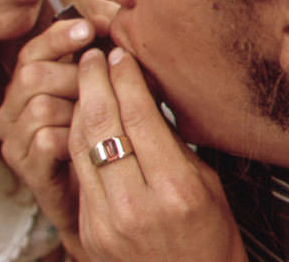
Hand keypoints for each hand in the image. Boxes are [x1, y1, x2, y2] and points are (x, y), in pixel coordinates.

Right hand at [0, 16, 104, 254]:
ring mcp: (14, 142)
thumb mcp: (103, 93)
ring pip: (40, 104)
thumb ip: (97, 60)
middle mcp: (10, 112)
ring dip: (78, 108)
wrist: (106, 202)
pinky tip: (95, 146)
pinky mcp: (26, 170)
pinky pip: (46, 139)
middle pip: (32, 73)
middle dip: (75, 74)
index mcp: (24, 87)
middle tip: (104, 85)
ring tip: (104, 120)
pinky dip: (74, 138)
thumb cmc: (108, 140)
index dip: (61, 34)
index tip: (94, 27)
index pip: (33, 49)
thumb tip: (105, 19)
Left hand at [68, 48, 247, 261]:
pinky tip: (83, 119)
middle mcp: (137, 204)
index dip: (125, 77)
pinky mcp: (89, 232)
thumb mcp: (206, 183)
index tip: (120, 54)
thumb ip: (172, 141)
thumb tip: (142, 92)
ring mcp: (108, 221)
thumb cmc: (210, 233)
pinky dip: (78, 139)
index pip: (138, 115)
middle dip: (94, 80)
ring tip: (84, 80)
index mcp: (176, 189)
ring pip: (81, 145)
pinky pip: (79, 172)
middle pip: (103, 124)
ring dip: (80, 106)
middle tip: (92, 55)